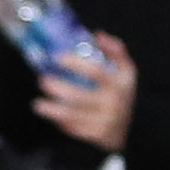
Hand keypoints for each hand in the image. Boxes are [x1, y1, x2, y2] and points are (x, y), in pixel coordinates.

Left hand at [34, 31, 136, 150]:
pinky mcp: (95, 135)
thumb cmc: (122, 94)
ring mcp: (104, 121)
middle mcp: (113, 103)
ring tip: (38, 104)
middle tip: (43, 80)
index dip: (75, 63)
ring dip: (53, 109)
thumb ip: (116, 51)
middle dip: (58, 88)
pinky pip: (74, 128)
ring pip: (72, 115)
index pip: (97, 72)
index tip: (57, 57)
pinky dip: (61, 121)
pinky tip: (52, 115)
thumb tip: (98, 34)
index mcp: (120, 83)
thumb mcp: (126, 71)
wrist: (131, 128)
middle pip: (80, 96)